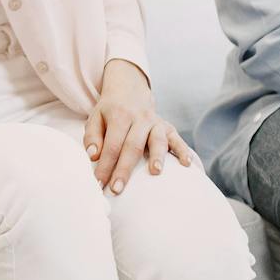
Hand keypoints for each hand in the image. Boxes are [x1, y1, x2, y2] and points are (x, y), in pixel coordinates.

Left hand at [83, 60, 191, 193]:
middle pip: (133, 146)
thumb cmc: (110, 112)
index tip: (100, 184)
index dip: (105, 166)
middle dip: (125, 169)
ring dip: (157, 156)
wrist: (129, 91)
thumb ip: (92, 137)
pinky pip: (177, 139)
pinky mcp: (168, 127)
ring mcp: (155, 122)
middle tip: (118, 189)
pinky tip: (187, 164)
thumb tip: (93, 156)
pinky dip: (183, 151)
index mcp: (119, 116)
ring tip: (155, 172)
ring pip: (157, 140)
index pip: (112, 145)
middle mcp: (139, 118)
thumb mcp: (95, 118)